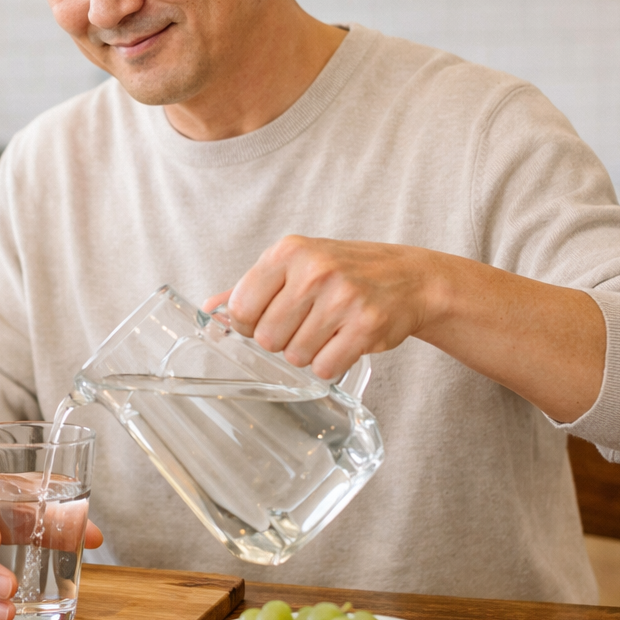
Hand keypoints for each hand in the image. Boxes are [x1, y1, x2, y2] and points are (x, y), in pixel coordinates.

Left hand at [205, 235, 439, 380]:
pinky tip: (343, 342)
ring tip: (327, 331)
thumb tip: (210, 309)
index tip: (267, 318)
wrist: (409, 278)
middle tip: (305, 324)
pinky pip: (325, 367)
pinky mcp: (366, 326)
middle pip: (266, 337)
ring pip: (295, 356)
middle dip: (281, 340)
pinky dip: (331, 364)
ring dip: (307, 353)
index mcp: (288, 251)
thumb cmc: (345, 271)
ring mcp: (342, 297)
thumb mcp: (295, 265)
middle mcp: (314, 270)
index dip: (249, 323)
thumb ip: (251, 287)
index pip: (241, 307)